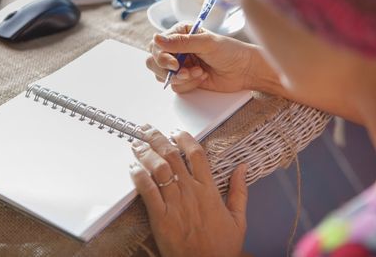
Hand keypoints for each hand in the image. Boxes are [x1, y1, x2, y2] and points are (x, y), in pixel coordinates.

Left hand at [129, 125, 248, 256]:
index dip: (184, 138)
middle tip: (147, 129)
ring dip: (146, 153)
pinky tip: (133, 168)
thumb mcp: (238, 219)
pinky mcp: (161, 218)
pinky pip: (148, 192)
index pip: (196, 154)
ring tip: (137, 144)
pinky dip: (139, 176)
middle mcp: (191, 193)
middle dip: (157, 138)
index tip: (176, 132)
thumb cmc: (221, 249)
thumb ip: (239, 190)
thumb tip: (242, 168)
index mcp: (209, 191)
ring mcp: (175, 204)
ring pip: (159, 169)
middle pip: (173, 156)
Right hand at [146, 23, 264, 92]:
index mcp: (180, 33)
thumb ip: (181, 42)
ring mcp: (180, 65)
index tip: (173, 64)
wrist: (245, 70)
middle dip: (168, 70)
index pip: (157, 45)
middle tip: (184, 73)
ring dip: (181, 78)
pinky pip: (176, 86)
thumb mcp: (206, 43)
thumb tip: (157, 38)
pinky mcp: (186, 79)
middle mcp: (177, 49)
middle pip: (154, 61)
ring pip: (163, 76)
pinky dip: (189, 84)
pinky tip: (202, 77)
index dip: (161, 56)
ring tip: (199, 73)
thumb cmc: (231, 51)